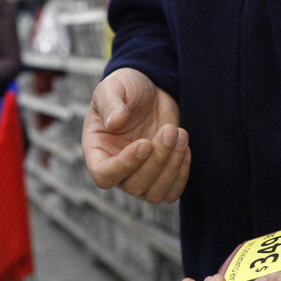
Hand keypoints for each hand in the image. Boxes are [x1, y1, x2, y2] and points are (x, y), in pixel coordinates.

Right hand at [82, 68, 190, 202]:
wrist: (150, 90)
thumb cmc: (126, 88)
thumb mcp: (114, 87)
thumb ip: (110, 103)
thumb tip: (115, 122)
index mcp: (96, 151)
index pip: (104, 175)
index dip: (124, 165)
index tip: (145, 143)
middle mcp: (115, 169)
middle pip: (134, 185)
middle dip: (157, 159)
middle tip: (171, 130)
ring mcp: (138, 176)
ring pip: (154, 193)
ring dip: (172, 167)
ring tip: (180, 134)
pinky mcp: (160, 176)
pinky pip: (170, 192)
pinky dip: (181, 173)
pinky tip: (184, 146)